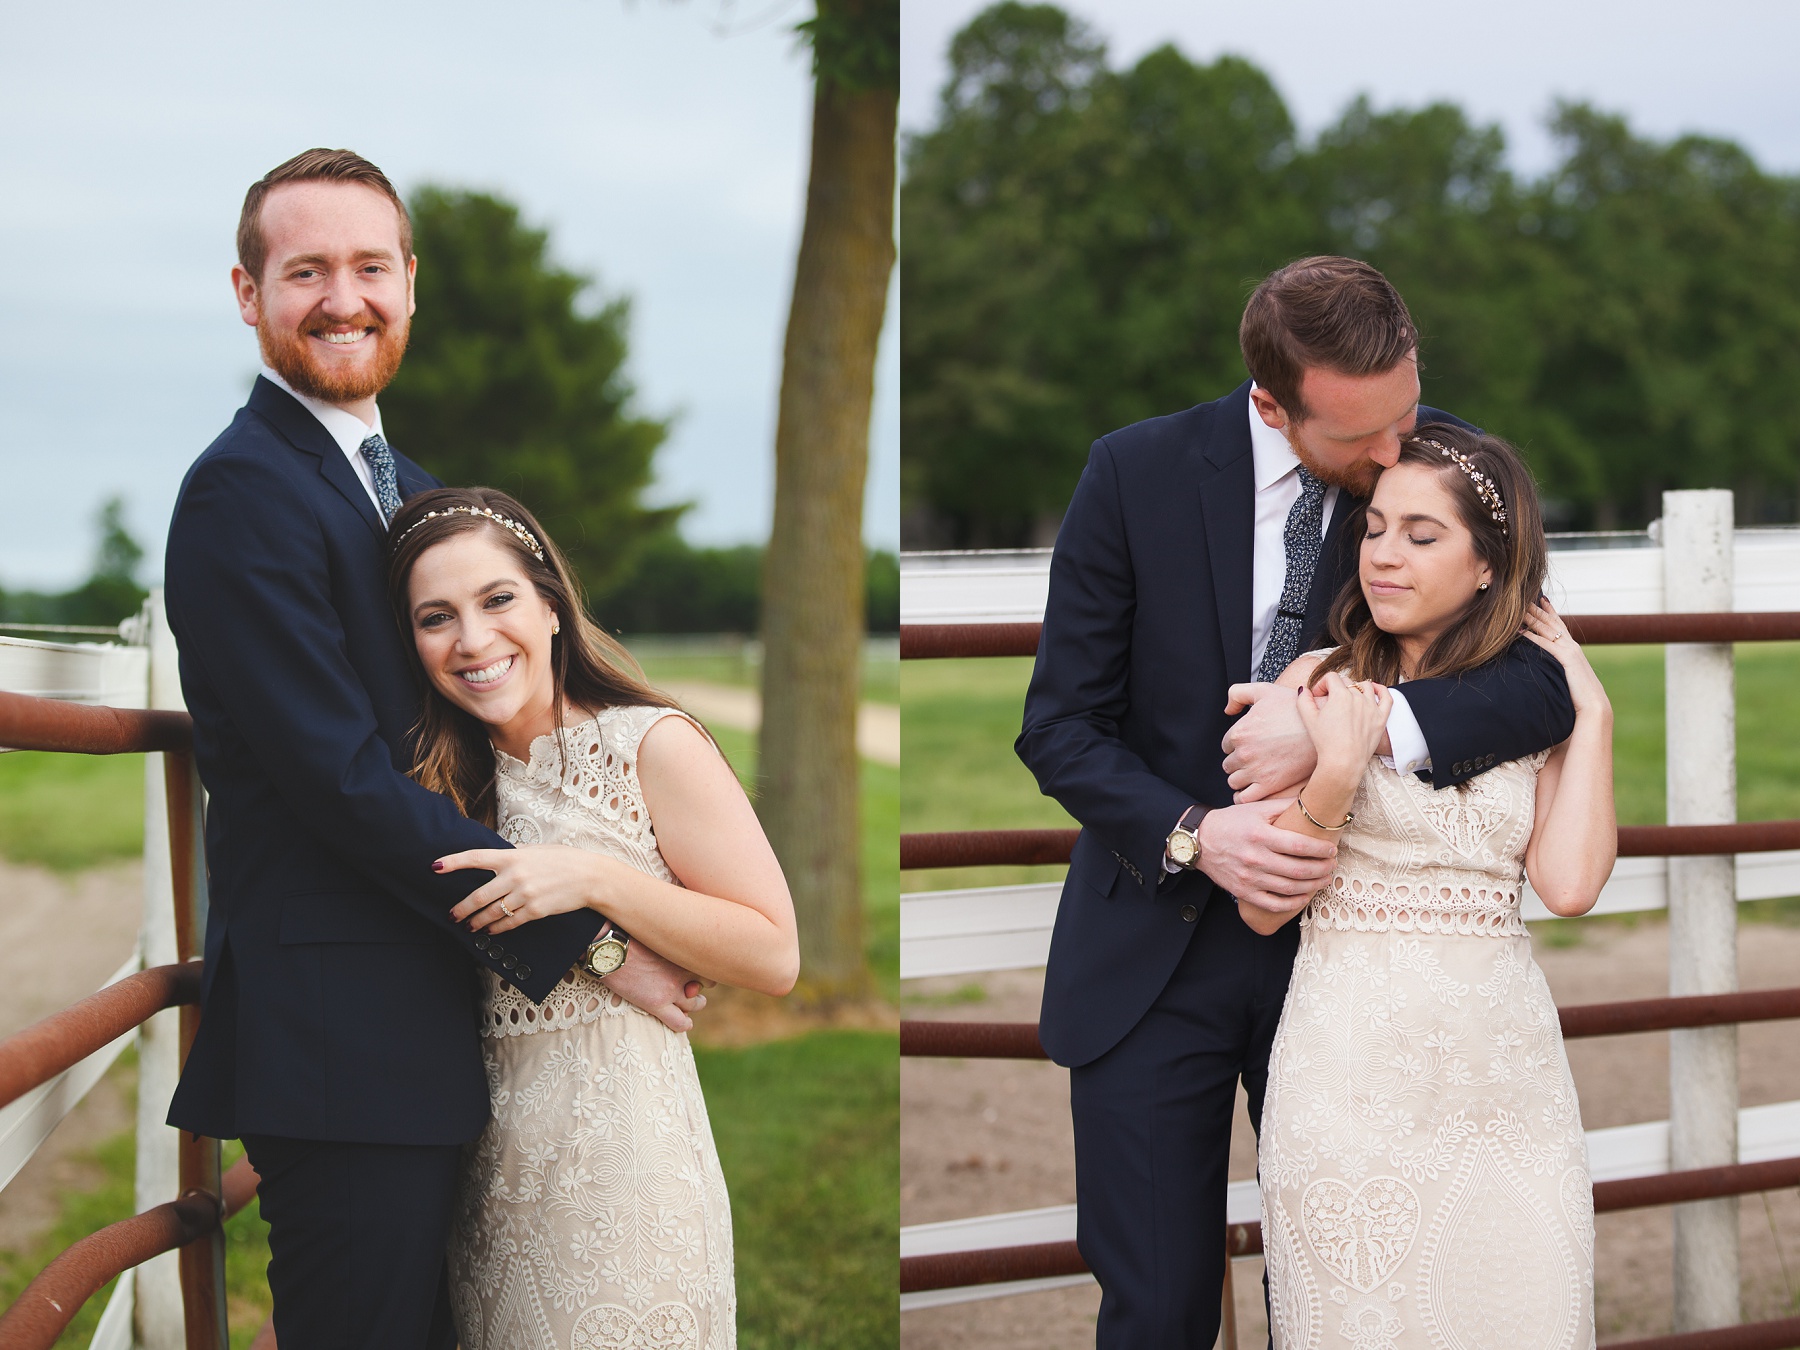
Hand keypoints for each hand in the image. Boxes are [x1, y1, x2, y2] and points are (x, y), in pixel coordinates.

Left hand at [443, 845, 621, 934]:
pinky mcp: (534, 911)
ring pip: (491, 913)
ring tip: (468, 926)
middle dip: (461, 909)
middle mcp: (515, 876)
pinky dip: (496, 928)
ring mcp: (524, 895)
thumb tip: (494, 855)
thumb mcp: (536, 849)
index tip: (434, 867)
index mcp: (512, 856)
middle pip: (478, 897)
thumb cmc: (563, 860)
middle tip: (452, 915)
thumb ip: (513, 853)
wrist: (589, 877)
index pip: (475, 858)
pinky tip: (489, 930)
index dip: (453, 863)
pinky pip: (508, 923)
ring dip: (476, 922)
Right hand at [599, 940, 707, 1032]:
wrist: (607, 949)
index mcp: (682, 952)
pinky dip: (684, 1024)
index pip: (705, 963)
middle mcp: (681, 971)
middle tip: (689, 987)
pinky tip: (685, 1022)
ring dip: (692, 1005)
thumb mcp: (655, 933)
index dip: (701, 969)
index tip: (693, 970)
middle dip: (698, 987)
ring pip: (695, 1004)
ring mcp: (671, 989)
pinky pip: (680, 1022)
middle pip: (704, 985)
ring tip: (688, 1004)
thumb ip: (670, 942)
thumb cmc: (626, 936)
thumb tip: (673, 941)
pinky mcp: (656, 1004)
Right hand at [1195, 798, 1337, 914]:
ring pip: (1290, 888)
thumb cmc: (1232, 822)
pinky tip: (1304, 896)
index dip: (1320, 850)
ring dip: (1313, 885)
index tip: (1332, 849)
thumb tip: (1311, 798)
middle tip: (1332, 864)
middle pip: (1298, 870)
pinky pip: (1274, 904)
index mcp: (1260, 835)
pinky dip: (1293, 903)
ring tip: (1324, 879)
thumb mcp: (1256, 809)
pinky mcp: (1244, 892)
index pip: (1299, 846)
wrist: (1201, 841)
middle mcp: (1255, 858)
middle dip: (1322, 869)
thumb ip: (1284, 805)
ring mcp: (1249, 878)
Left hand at [1221, 684, 1316, 801]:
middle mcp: (1244, 753)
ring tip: (1255, 774)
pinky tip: (1252, 790)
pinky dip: (1243, 796)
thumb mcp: (1264, 690)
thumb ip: (1238, 694)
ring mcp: (1255, 771)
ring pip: (1234, 782)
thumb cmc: (1295, 708)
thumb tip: (1228, 711)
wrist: (1324, 728)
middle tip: (1255, 759)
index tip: (1251, 745)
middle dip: (1238, 762)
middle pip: (1229, 764)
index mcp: (1239, 732)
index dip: (1238, 745)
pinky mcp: (1269, 785)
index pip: (1226, 745)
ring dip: (1241, 779)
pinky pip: (1243, 798)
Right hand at [1295, 672, 1391, 774]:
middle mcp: (1358, 697)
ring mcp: (1372, 707)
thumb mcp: (1308, 719)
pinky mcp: (1381, 718)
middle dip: (1335, 688)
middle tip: (1328, 702)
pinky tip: (1374, 689)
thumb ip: (1303, 700)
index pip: (1331, 677)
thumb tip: (1303, 690)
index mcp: (1340, 695)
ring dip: (1355, 687)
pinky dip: (1381, 690)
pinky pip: (1386, 698)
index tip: (1317, 696)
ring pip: (1365, 686)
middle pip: (1346, 682)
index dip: (1321, 684)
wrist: (1343, 761)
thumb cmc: (1326, 742)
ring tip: (1348, 697)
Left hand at [1521, 600, 1608, 717]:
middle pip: (1552, 622)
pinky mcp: (1566, 660)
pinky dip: (1533, 637)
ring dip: (1532, 619)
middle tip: (1524, 596)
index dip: (1550, 611)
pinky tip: (1521, 632)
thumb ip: (1560, 667)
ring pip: (1548, 630)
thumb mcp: (1569, 676)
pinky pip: (1546, 645)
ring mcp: (1570, 652)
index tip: (1541, 598)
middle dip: (1537, 609)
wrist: (1594, 706)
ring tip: (1519, 608)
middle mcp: (1572, 646)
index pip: (1559, 625)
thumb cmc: (1580, 695)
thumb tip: (1548, 667)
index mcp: (1572, 650)